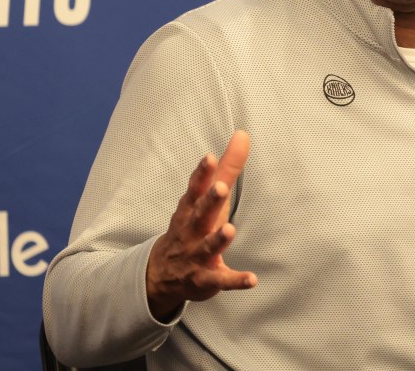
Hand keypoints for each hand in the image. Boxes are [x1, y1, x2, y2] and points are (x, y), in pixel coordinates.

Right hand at [146, 130, 257, 320]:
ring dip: (217, 239)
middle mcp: (191, 231)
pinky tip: (252, 279)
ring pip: (206, 247)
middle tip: (221, 187)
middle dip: (209, 201)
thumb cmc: (192, 225)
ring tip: (230, 230)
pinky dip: (235, 280)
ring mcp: (196, 256)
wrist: (162, 274)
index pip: (195, 189)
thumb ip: (227, 168)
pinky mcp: (206, 279)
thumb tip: (243, 134)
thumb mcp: (206, 197)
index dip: (202, 174)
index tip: (210, 157)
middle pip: (199, 214)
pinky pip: (220, 280)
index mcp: (190, 209)